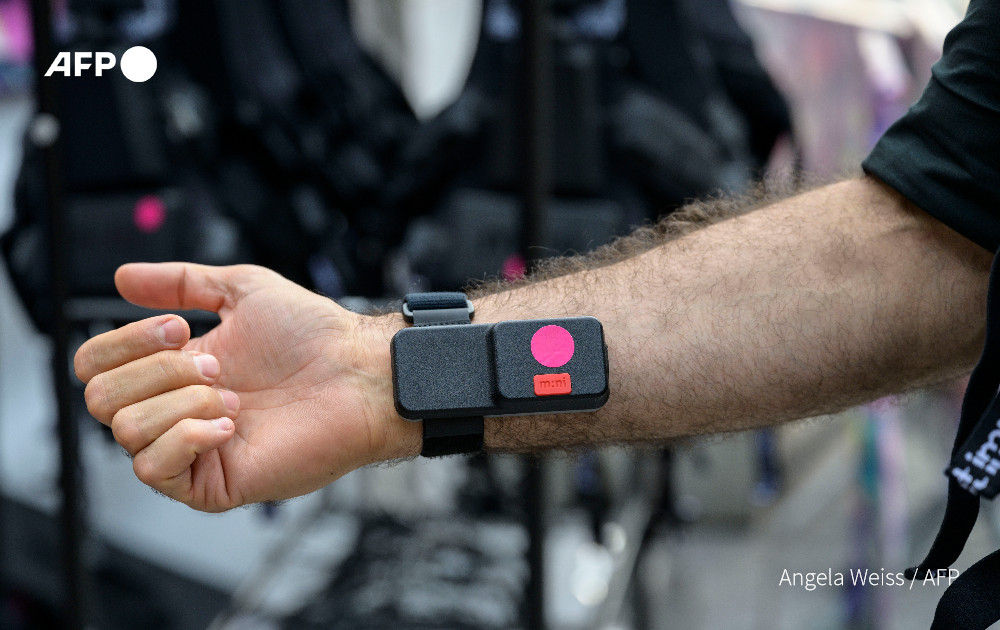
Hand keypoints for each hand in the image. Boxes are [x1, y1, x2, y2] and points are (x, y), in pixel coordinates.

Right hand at [74, 263, 416, 511]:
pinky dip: (188, 437)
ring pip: (125, 431)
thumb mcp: (242, 291)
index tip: (178, 328)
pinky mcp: (211, 485)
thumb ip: (181, 282)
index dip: (121, 343)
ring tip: (235, 398)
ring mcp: (191, 449)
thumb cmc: (315, 336)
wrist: (359, 374)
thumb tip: (122, 276)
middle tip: (220, 368)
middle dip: (159, 371)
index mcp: (175, 370)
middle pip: (100, 398)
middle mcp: (175, 411)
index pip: (96, 365)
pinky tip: (233, 425)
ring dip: (182, 402)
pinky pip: (154, 470)